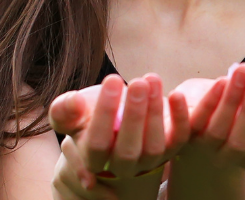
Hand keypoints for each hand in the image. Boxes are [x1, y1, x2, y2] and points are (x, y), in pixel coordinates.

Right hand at [48, 74, 189, 198]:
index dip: (105, 112)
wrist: (112, 120)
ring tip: (151, 80)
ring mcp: (147, 161)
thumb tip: (74, 102)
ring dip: (155, 112)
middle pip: (128, 150)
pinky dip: (181, 118)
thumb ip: (64, 110)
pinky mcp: (170, 149)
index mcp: (92, 159)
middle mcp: (121, 166)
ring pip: (154, 145)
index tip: (112, 78)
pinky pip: (180, 139)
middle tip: (138, 83)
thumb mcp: (69, 112)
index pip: (97, 143)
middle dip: (134, 115)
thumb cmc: (88, 115)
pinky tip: (176, 94)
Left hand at [184, 63, 244, 171]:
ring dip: (230, 99)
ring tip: (243, 70)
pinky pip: (189, 124)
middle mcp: (227, 159)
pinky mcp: (183, 136)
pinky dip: (196, 106)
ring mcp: (203, 148)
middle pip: (240, 140)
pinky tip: (204, 86)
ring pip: (216, 129)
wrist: (206, 116)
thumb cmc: (244, 117)